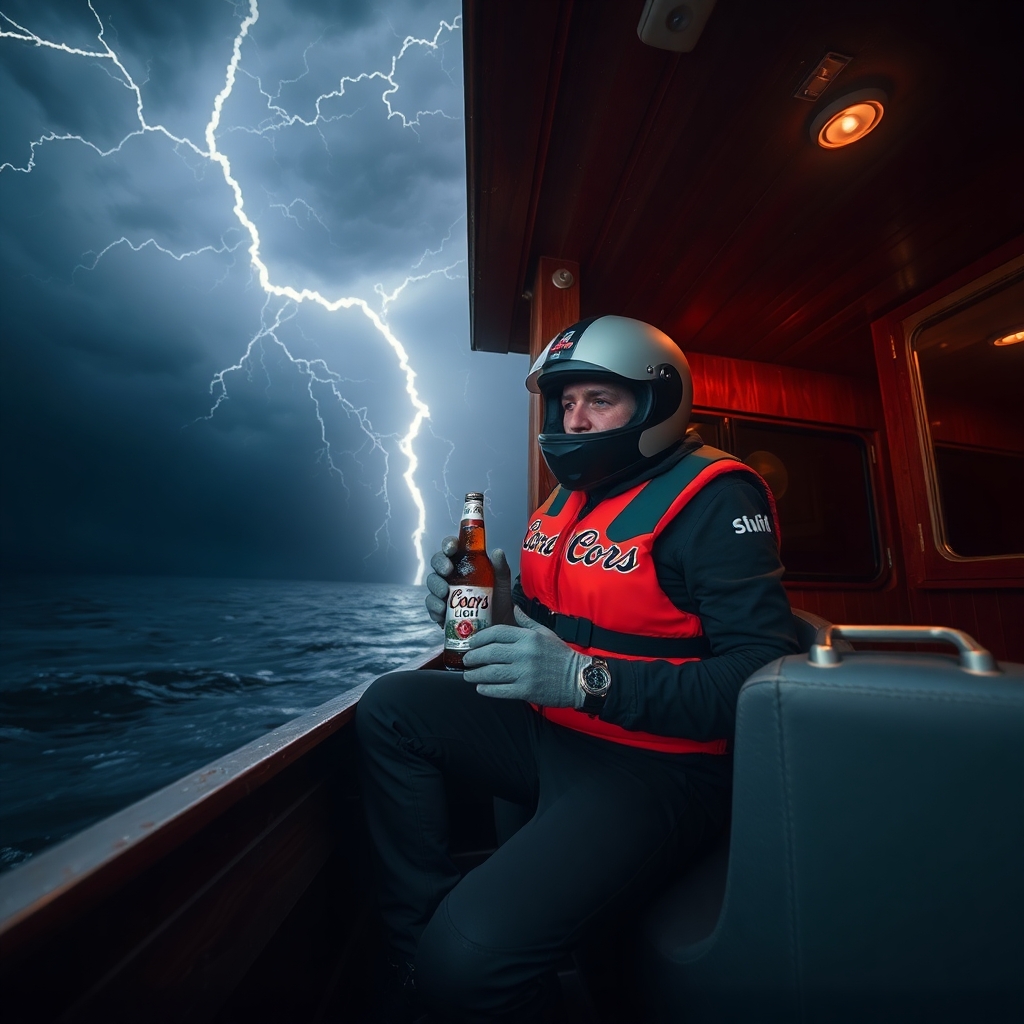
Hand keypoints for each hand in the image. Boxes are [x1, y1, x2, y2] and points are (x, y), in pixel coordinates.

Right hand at [424, 541, 514, 627]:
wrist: (498, 624)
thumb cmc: (498, 599)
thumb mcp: (501, 582)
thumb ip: (500, 568)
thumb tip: (497, 552)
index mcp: (463, 562)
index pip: (451, 548)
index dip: (448, 544)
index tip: (452, 548)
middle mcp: (450, 575)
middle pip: (437, 563)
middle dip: (440, 564)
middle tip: (447, 570)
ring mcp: (444, 592)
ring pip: (432, 583)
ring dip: (436, 586)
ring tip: (445, 593)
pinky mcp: (441, 610)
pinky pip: (432, 606)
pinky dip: (434, 608)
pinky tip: (441, 612)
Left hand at [463, 606, 585, 707]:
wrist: (579, 679)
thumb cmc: (561, 656)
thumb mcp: (545, 633)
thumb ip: (527, 622)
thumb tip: (514, 608)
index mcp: (528, 637)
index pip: (497, 633)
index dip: (480, 638)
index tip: (472, 643)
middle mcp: (525, 653)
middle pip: (490, 652)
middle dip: (474, 657)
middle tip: (467, 660)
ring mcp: (525, 672)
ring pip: (492, 672)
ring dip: (476, 674)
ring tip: (469, 675)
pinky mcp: (526, 690)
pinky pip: (500, 690)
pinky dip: (487, 689)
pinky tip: (480, 688)